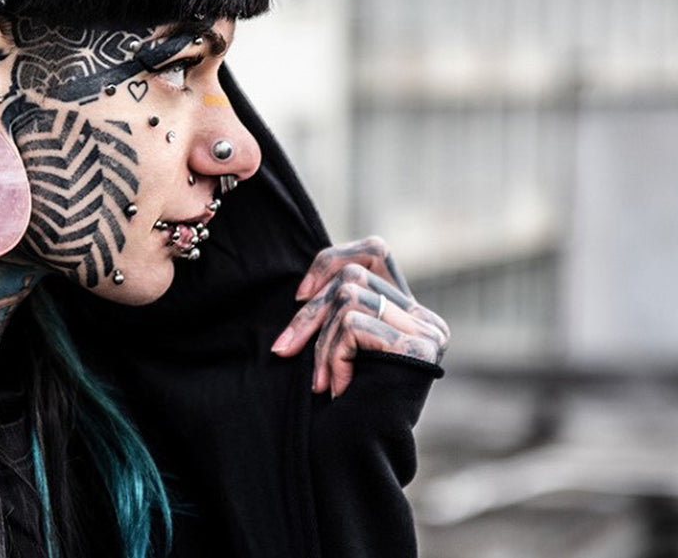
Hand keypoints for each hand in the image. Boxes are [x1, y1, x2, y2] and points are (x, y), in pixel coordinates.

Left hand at [270, 236, 449, 398]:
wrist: (356, 460)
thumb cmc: (339, 408)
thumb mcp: (337, 346)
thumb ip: (339, 308)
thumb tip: (307, 283)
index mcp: (409, 313)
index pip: (375, 250)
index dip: (331, 260)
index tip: (300, 295)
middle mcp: (425, 319)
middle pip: (353, 275)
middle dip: (309, 312)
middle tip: (284, 350)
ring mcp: (427, 333)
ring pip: (349, 297)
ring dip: (320, 341)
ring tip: (320, 381)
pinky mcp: (417, 350)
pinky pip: (353, 326)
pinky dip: (333, 357)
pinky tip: (337, 390)